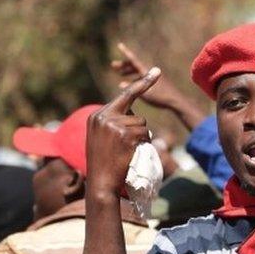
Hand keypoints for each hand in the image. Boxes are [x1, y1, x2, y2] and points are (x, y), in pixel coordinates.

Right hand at [87, 67, 160, 194]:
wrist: (101, 182)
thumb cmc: (104, 162)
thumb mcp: (103, 138)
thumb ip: (114, 123)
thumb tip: (136, 116)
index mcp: (97, 115)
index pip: (124, 95)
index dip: (143, 83)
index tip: (157, 71)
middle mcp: (104, 116)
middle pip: (135, 112)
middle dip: (138, 126)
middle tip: (130, 139)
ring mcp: (114, 125)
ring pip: (142, 124)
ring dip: (140, 137)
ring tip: (126, 151)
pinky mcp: (125, 135)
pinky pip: (145, 134)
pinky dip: (142, 143)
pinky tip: (130, 152)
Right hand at [111, 43, 188, 110]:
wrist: (176, 101)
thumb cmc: (161, 98)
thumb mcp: (145, 94)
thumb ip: (133, 88)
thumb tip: (121, 84)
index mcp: (147, 72)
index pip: (134, 60)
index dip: (126, 53)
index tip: (119, 44)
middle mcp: (150, 72)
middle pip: (135, 65)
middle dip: (124, 65)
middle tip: (113, 65)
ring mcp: (153, 77)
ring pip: (138, 71)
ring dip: (128, 71)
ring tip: (120, 74)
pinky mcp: (155, 82)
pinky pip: (142, 77)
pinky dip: (134, 78)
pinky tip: (128, 84)